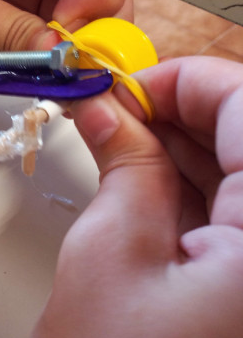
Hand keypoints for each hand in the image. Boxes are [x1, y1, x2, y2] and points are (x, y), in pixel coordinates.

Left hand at [0, 0, 131, 63]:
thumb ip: (3, 26)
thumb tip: (57, 52)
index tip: (75, 25)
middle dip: (95, 18)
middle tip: (83, 58)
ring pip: (74, 12)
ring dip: (77, 44)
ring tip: (67, 74)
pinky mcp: (10, 20)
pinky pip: (46, 38)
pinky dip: (54, 59)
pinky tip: (50, 76)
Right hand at [23, 57, 242, 337]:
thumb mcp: (110, 256)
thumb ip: (122, 167)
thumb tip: (108, 111)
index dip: (183, 81)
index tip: (125, 87)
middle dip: (179, 116)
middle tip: (113, 116)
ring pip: (241, 177)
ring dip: (184, 153)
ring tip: (120, 148)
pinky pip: (235, 219)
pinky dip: (193, 193)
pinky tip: (147, 185)